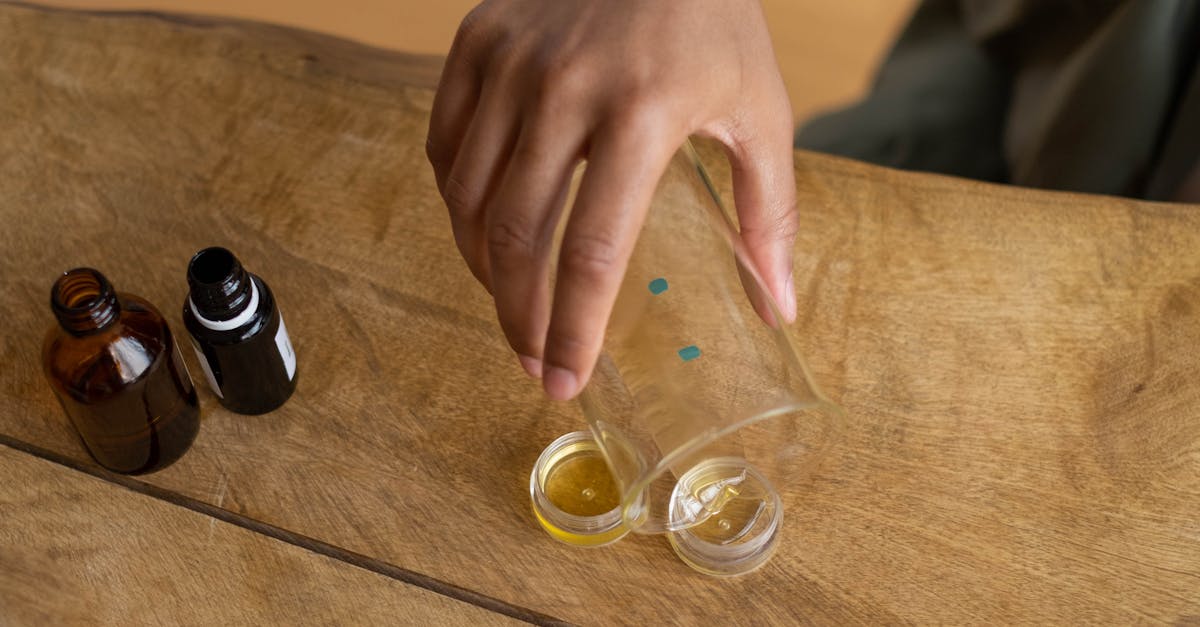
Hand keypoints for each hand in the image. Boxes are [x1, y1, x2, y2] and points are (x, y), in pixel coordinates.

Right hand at [426, 0, 797, 399]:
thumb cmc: (717, 21)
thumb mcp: (762, 110)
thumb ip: (770, 214)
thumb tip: (779, 307)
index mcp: (642, 112)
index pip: (591, 250)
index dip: (573, 330)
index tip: (564, 381)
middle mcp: (563, 89)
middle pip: (515, 234)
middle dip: (518, 316)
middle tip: (532, 363)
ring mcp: (510, 62)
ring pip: (468, 196)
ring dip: (482, 269)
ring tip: (512, 308)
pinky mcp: (476, 40)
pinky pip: (444, 144)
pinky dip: (457, 203)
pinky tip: (483, 234)